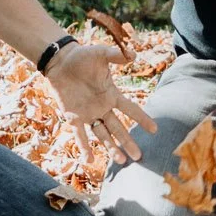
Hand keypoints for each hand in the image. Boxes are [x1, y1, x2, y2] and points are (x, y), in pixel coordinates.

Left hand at [44, 40, 156, 161]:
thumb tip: (133, 55)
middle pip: (118, 128)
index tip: (154, 130)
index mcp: (112, 94)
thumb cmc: (82, 56)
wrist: (60, 61)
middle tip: (139, 156)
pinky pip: (81, 134)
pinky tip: (89, 160)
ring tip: (121, 161)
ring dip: (112, 147)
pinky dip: (85, 147)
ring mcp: (88, 114)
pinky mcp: (73, 117)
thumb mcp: (101, 54)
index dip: (142, 119)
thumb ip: (116, 56)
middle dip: (128, 142)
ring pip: (103, 134)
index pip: (131, 109)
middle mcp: (102, 107)